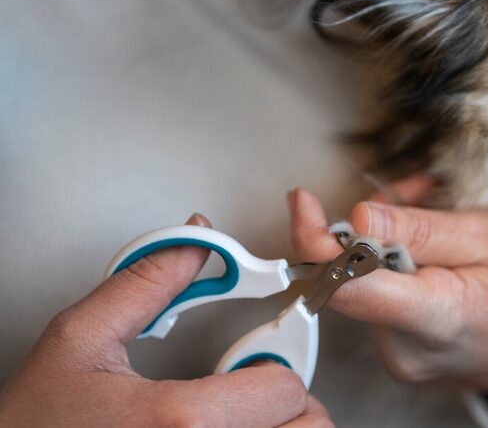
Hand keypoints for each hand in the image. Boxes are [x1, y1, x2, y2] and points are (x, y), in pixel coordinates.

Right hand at [0, 214, 332, 427]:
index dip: (270, 369)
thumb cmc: (33, 426)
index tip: (249, 366)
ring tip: (242, 419)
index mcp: (180, 423)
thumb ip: (144, 284)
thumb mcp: (78, 341)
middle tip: (254, 396)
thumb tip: (195, 244)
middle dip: (287, 406)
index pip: (284, 391)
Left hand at [287, 179, 487, 400]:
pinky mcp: (403, 355)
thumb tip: (358, 217)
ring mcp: (404, 359)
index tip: (303, 200)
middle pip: (352, 277)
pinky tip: (435, 246)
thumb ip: (425, 231)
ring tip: (440, 215)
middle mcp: (408, 351)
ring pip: (364, 282)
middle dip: (371, 224)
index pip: (349, 287)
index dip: (315, 241)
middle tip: (419, 191)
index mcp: (439, 320)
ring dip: (388, 240)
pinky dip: (396, 263)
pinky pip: (379, 297)